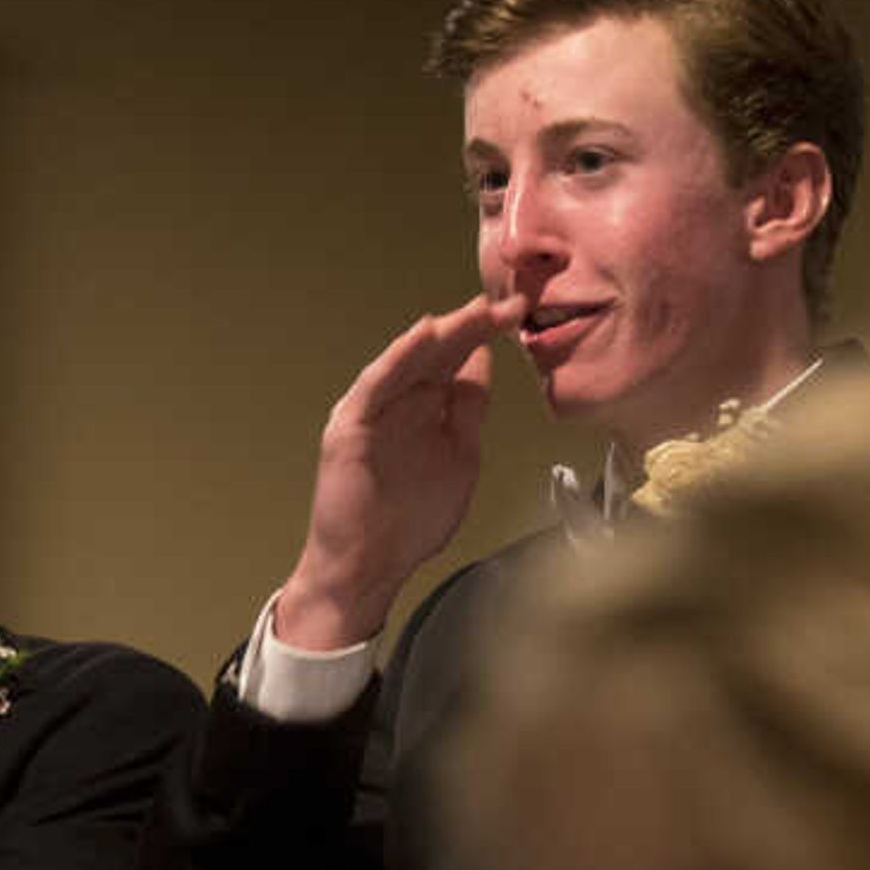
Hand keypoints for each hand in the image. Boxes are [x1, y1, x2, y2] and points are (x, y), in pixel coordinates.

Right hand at [272, 294, 523, 651]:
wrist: (368, 566)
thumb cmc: (410, 522)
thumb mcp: (460, 459)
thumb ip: (469, 413)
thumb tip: (483, 364)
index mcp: (428, 410)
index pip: (460, 362)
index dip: (487, 336)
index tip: (519, 313)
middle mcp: (401, 403)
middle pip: (439, 354)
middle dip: (473, 326)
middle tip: (508, 303)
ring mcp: (374, 412)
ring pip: (409, 361)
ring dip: (441, 334)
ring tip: (474, 311)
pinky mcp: (350, 426)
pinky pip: (377, 384)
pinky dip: (399, 358)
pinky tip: (423, 337)